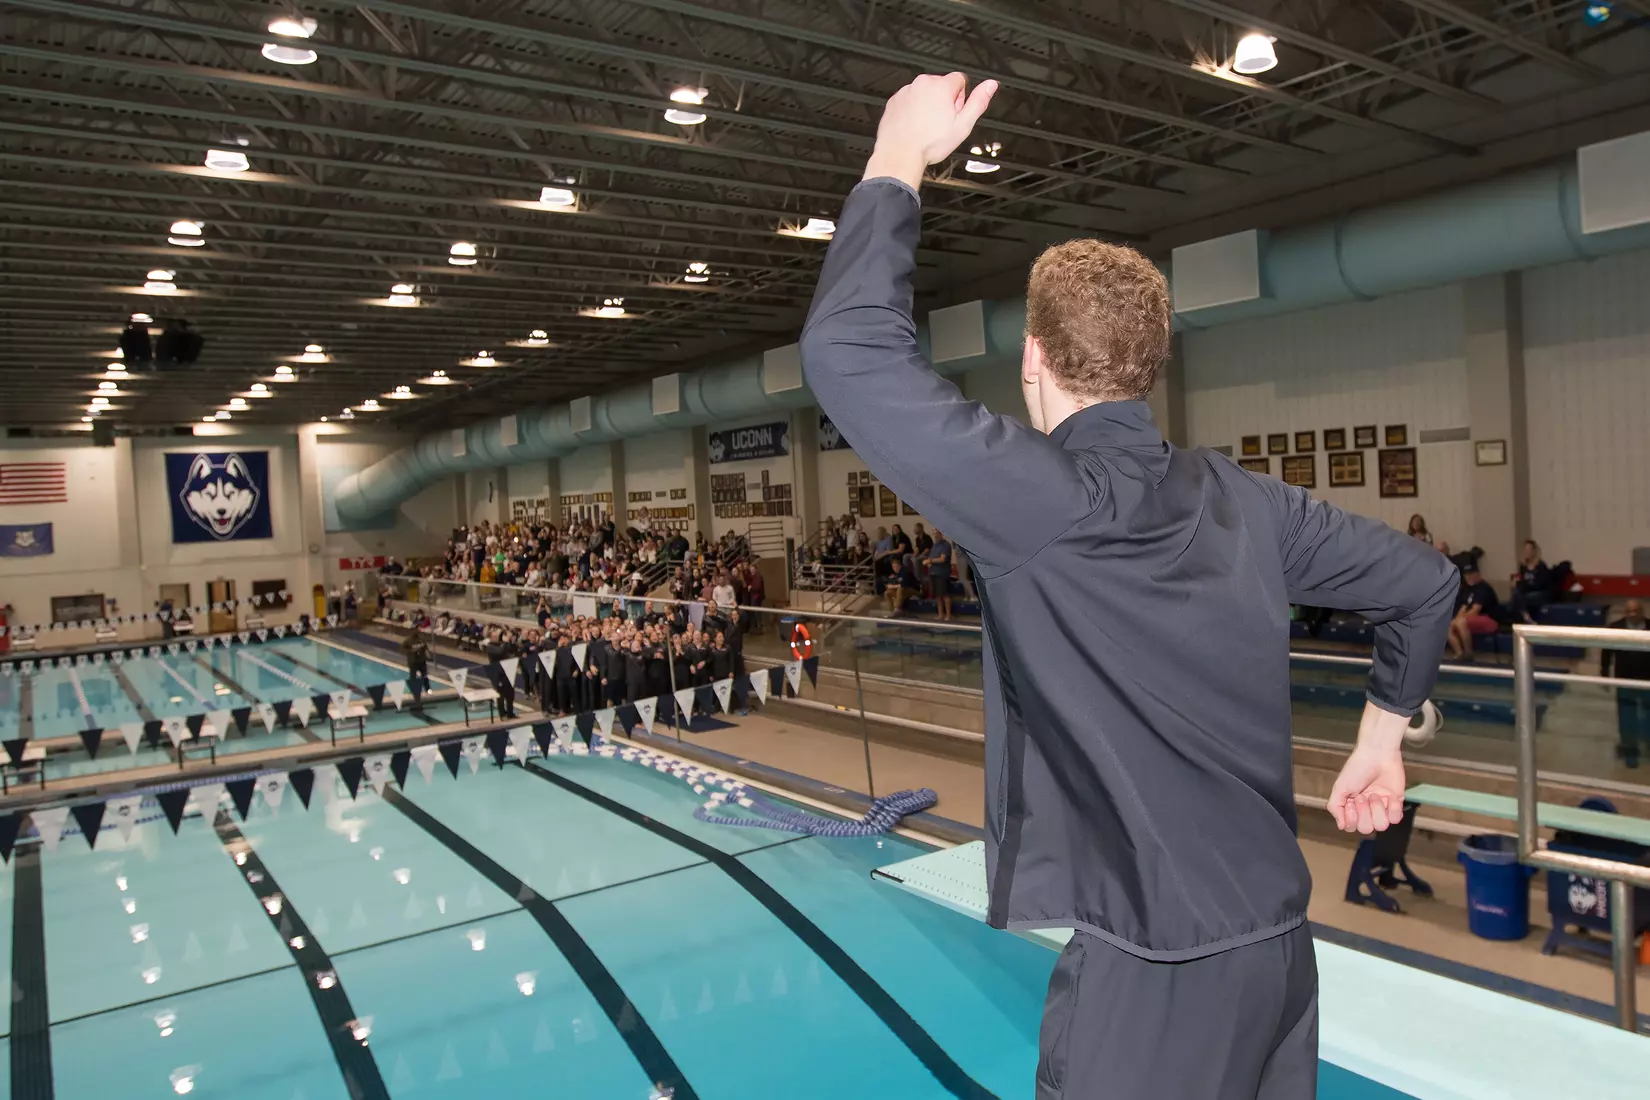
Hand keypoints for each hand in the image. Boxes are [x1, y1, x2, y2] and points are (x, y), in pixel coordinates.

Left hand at [863, 72, 998, 187]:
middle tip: (942, 122)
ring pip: (924, 93)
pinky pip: (909, 101)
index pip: (960, 79)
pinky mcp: (894, 101)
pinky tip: (915, 126)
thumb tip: (991, 85)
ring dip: (928, 105)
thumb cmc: (929, 143)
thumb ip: (978, 102)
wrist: (900, 154)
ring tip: (927, 127)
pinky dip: (913, 110)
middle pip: (941, 85)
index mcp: (941, 86)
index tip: (955, 112)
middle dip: (944, 101)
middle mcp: (922, 84)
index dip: (961, 97)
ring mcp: (906, 91)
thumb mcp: (963, 125)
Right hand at [1327, 743, 1405, 833]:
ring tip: (1375, 794)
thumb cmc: (1357, 768)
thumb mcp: (1340, 787)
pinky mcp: (1396, 804)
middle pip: (1366, 829)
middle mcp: (1366, 810)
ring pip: (1381, 826)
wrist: (1378, 755)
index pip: (1351, 827)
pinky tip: (1389, 796)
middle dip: (1364, 813)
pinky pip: (1396, 819)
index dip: (1352, 819)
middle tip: (1363, 796)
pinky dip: (1393, 808)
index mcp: (1352, 807)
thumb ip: (1335, 808)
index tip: (1351, 803)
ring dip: (1377, 809)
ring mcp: (1381, 808)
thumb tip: (1341, 826)